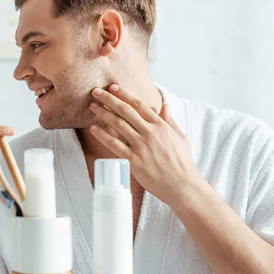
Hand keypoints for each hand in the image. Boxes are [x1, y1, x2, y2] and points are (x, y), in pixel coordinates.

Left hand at [88, 84, 203, 205]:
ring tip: (92, 106)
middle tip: (96, 91)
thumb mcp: (181, 137)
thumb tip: (166, 105)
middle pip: (125, 111)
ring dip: (103, 114)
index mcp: (161, 126)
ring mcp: (141, 146)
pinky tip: (93, 129)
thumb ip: (170, 120)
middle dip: (109, 99)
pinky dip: (102, 135)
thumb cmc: (182, 163)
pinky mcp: (134, 160)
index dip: (124, 94)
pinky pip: (114, 145)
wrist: (182, 186)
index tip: (113, 87)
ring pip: (118, 125)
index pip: (139, 105)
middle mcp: (150, 133)